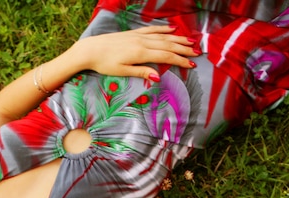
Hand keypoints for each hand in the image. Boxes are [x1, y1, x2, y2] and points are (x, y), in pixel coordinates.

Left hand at [75, 25, 199, 79]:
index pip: (166, 57)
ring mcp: (138, 36)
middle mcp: (142, 42)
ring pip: (163, 36)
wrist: (90, 49)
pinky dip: (164, 29)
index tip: (192, 65)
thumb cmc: (104, 64)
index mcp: (141, 53)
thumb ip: (141, 72)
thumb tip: (158, 77)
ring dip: (178, 39)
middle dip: (184, 49)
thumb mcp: (122, 71)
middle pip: (168, 45)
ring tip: (191, 41)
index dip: (180, 61)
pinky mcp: (134, 33)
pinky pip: (152, 30)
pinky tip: (172, 29)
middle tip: (198, 53)